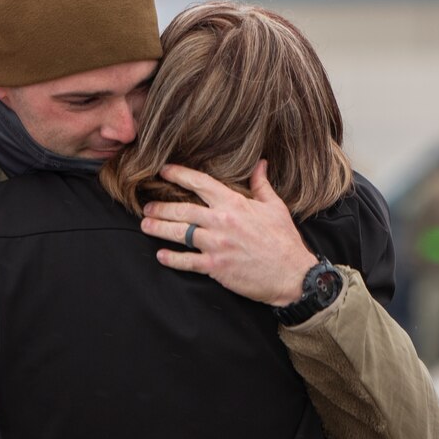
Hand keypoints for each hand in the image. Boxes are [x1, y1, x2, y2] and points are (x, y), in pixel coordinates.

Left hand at [141, 160, 318, 306]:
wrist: (292, 274)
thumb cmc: (284, 240)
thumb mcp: (275, 207)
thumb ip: (261, 185)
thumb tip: (260, 164)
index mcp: (235, 204)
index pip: (200, 183)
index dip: (179, 175)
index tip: (163, 170)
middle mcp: (221, 222)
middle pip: (182, 209)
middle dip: (160, 207)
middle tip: (147, 206)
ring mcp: (216, 245)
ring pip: (179, 233)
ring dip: (159, 228)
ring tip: (146, 225)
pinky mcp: (215, 267)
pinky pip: (186, 261)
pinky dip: (171, 258)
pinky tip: (161, 255)